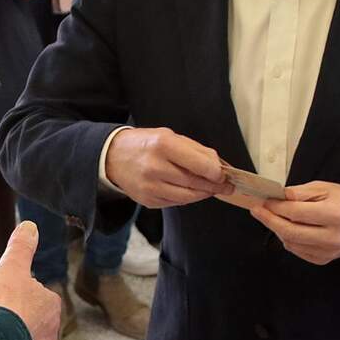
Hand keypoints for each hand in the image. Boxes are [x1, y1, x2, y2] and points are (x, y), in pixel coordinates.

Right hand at [0, 222, 61, 339]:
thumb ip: (21, 247)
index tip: (4, 295)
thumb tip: (30, 226)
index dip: (18, 292)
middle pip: (32, 317)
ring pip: (25, 338)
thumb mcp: (11, 267)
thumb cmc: (6, 303)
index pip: (37, 293)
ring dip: (13, 335)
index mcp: (52, 303)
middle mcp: (52, 328)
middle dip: (17, 316)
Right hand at [105, 127, 232, 207]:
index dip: (217, 173)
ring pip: (187, 197)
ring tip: (210, 189)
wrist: (113, 157)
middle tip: (226, 186)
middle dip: (214, 186)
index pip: (200, 165)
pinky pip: (175, 202)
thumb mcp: (170, 136)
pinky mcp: (147, 200)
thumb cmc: (146, 144)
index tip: (224, 175)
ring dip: (202, 194)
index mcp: (163, 145)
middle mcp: (155, 166)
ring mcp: (149, 186)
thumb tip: (219, 166)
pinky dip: (186, 198)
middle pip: (195, 183)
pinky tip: (190, 191)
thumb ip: (196, 150)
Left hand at [250, 181, 339, 264]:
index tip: (264, 201)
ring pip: (291, 243)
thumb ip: (300, 193)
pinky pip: (297, 251)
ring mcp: (329, 251)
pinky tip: (287, 229)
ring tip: (272, 218)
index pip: (296, 213)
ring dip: (277, 230)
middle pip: (290, 232)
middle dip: (269, 220)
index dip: (275, 207)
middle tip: (257, 211)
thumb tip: (277, 197)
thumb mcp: (325, 188)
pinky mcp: (324, 259)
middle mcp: (333, 236)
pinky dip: (288, 240)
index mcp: (335, 214)